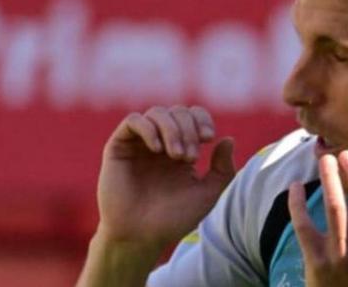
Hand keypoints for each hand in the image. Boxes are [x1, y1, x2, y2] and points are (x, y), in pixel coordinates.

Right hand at [95, 105, 235, 251]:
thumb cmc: (172, 218)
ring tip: (176, 155)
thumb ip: (223, 170)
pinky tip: (156, 149)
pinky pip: (133, 120)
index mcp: (180, 149)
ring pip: (157, 112)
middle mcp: (160, 142)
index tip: (208, 138)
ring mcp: (139, 143)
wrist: (140, 236)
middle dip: (188, 130)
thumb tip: (228, 139)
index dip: (202, 120)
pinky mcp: (119, 146)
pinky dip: (148, 128)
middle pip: (178, 112)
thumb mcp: (207, 195)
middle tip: (189, 157)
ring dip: (172, 129)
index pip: (193, 116)